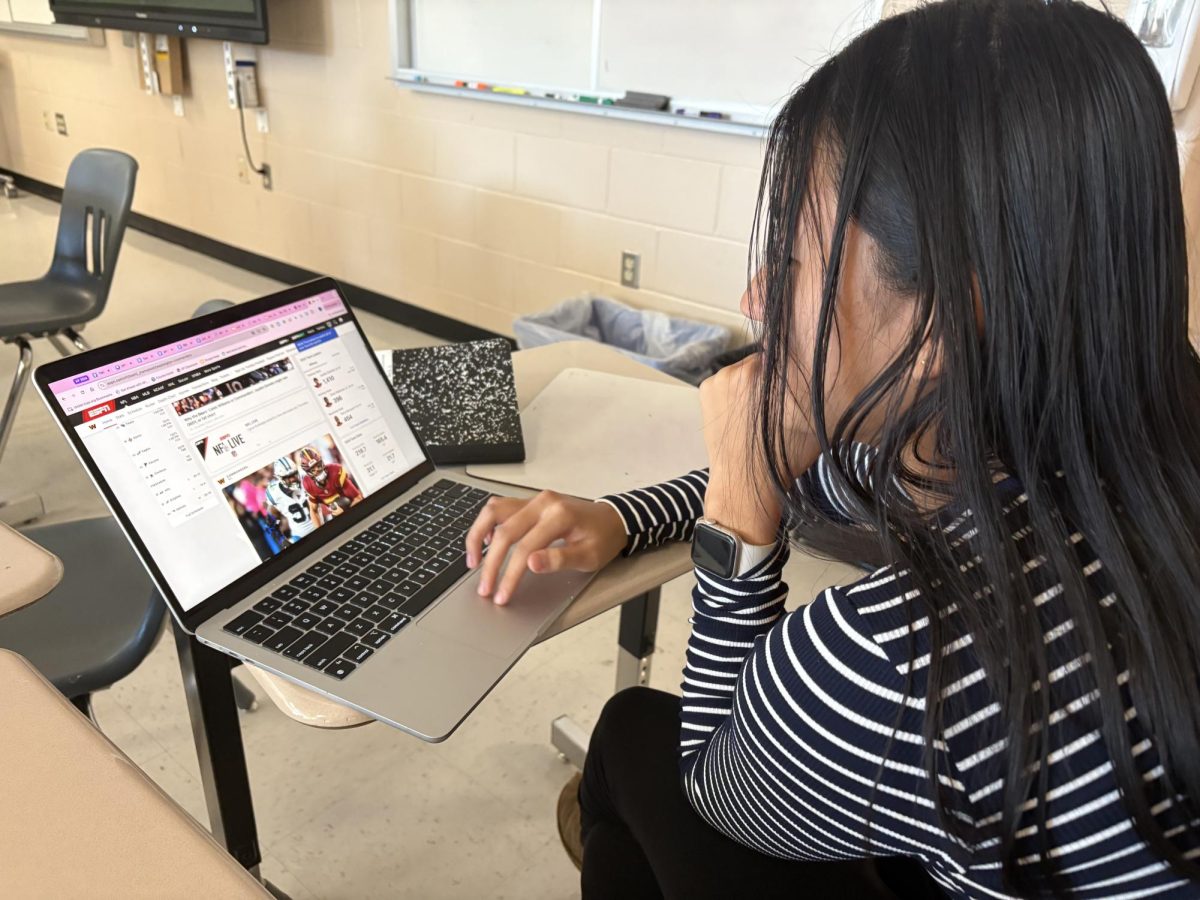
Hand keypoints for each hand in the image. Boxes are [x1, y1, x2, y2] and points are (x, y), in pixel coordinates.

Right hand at [465, 491, 626, 604]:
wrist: (613, 519)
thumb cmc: (603, 538)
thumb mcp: (589, 556)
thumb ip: (560, 559)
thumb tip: (531, 564)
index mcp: (559, 515)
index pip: (525, 547)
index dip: (510, 574)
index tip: (502, 595)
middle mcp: (543, 503)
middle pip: (504, 531)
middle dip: (491, 563)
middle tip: (485, 588)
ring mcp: (534, 499)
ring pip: (494, 511)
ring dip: (478, 536)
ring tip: (473, 561)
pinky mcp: (529, 502)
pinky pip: (500, 508)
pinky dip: (487, 524)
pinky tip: (486, 543)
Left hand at [699, 353, 816, 544]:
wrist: (745, 484)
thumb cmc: (783, 455)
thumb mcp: (812, 419)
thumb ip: (814, 388)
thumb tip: (821, 366)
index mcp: (768, 371)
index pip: (783, 352)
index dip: (789, 369)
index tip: (792, 385)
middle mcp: (739, 368)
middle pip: (761, 361)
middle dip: (768, 376)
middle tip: (775, 403)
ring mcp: (718, 377)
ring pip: (741, 371)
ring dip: (749, 383)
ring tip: (756, 412)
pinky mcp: (705, 388)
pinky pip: (725, 381)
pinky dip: (731, 391)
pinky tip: (739, 414)